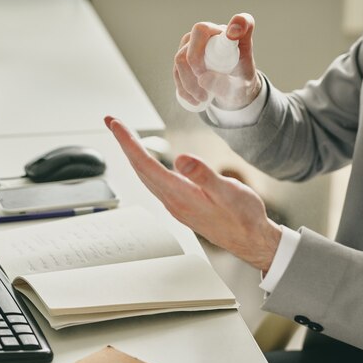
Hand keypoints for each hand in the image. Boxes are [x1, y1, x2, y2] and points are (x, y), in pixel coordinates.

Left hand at [104, 116, 280, 271]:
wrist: (250, 240)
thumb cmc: (243, 217)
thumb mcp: (228, 192)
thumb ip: (204, 175)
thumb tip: (181, 159)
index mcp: (180, 195)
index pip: (146, 164)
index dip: (129, 142)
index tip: (116, 124)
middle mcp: (172, 201)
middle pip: (140, 168)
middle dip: (124, 143)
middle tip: (112, 122)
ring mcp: (175, 204)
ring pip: (145, 176)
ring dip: (133, 154)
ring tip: (125, 136)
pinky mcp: (181, 205)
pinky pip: (154, 182)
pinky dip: (145, 165)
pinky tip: (146, 161)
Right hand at [174, 13, 261, 109]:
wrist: (231, 91)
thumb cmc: (240, 85)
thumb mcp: (240, 89)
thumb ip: (226, 84)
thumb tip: (202, 79)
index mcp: (237, 36)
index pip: (241, 22)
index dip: (238, 24)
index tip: (234, 33)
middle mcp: (215, 32)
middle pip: (197, 36)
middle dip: (195, 63)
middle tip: (204, 85)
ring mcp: (196, 42)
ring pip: (182, 56)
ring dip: (188, 82)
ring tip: (202, 98)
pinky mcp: (184, 54)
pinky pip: (176, 69)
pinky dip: (182, 87)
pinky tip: (193, 99)